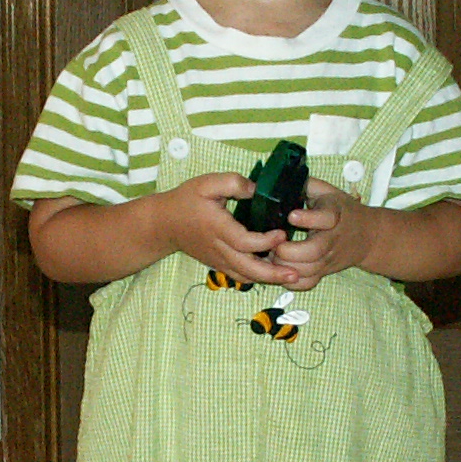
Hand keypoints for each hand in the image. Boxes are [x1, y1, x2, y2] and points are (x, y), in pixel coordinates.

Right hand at [155, 172, 299, 286]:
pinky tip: (274, 274)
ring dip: (268, 279)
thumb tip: (257, 189)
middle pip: (247, 268)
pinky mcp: (219, 264)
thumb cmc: (186, 201)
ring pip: (245, 276)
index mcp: (217, 228)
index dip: (264, 241)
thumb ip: (232, 182)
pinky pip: (240, 275)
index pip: (243, 241)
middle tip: (296, 273)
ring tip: (291, 277)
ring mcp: (218, 260)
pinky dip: (257, 277)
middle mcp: (219, 249)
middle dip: (272, 273)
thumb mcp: (206, 183)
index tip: (281, 234)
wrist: (164, 224)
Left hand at [273, 179, 373, 289]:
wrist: (367, 236)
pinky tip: (279, 270)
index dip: (308, 218)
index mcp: (335, 214)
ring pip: (308, 270)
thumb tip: (279, 179)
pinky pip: (308, 283)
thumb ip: (306, 184)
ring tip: (270, 256)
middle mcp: (333, 239)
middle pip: (314, 251)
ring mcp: (329, 258)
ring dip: (285, 266)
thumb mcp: (327, 191)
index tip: (291, 215)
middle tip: (273, 244)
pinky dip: (291, 282)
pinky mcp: (324, 272)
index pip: (326, 218)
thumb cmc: (340, 210)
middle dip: (289, 250)